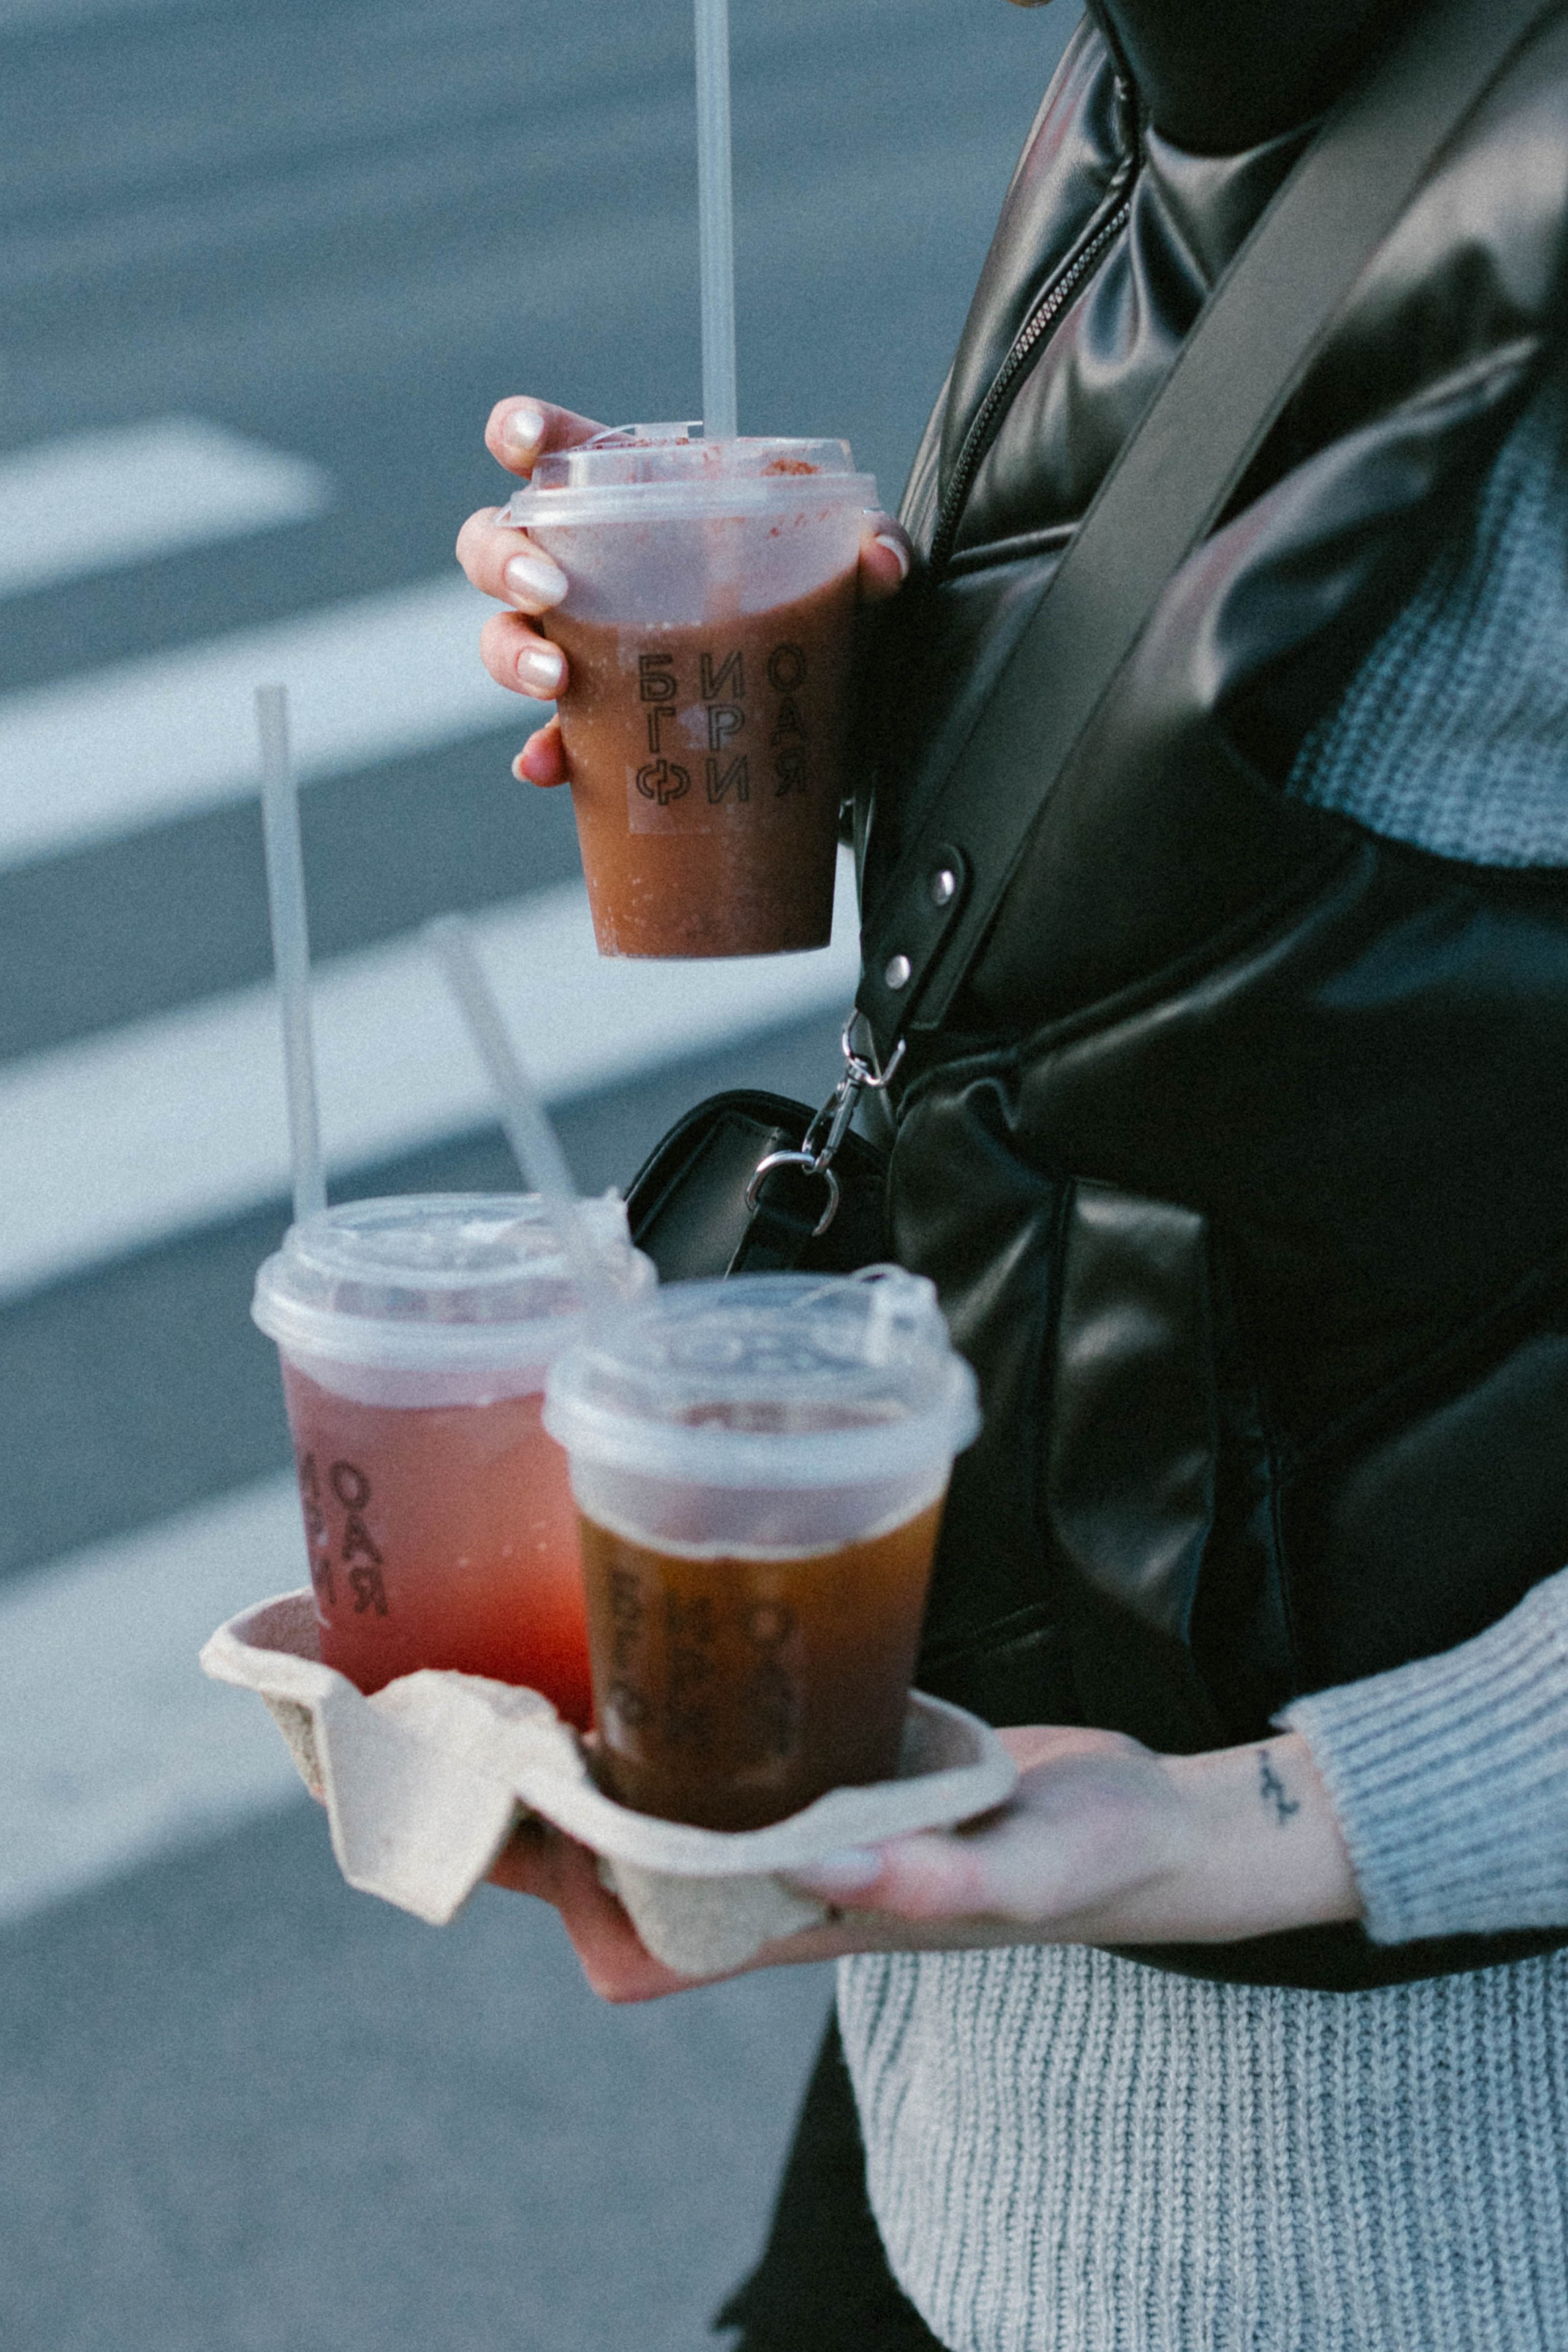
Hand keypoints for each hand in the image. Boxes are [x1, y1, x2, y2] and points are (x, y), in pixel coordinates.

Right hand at [455, 395, 913, 787]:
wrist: (834, 732)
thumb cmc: (824, 622)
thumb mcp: (853, 581)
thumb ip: (874, 550)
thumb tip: (880, 556)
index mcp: (639, 507)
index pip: (559, 453)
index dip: (523, 435)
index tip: (526, 446)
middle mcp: (594, 574)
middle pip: (499, 542)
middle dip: (506, 559)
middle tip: (551, 588)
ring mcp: (588, 652)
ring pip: (504, 635)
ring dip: (511, 653)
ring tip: (555, 677)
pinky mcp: (603, 730)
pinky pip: (550, 740)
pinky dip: (542, 753)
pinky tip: (546, 766)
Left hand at [486, 1726, 1361, 2002]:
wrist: (1155, 1823)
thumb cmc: (1099, 1860)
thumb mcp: (1035, 1873)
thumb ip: (942, 1878)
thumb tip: (830, 1862)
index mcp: (808, 1914)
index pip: (640, 1923)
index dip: (554, 1881)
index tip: (490, 1801)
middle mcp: (785, 1871)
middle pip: (623, 1861)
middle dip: (533, 1810)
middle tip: (459, 1709)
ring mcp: (805, 1816)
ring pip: (663, 1800)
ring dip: (588, 1758)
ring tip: (509, 1673)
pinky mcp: (836, 1759)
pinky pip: (726, 1749)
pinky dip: (670, 1715)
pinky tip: (636, 1647)